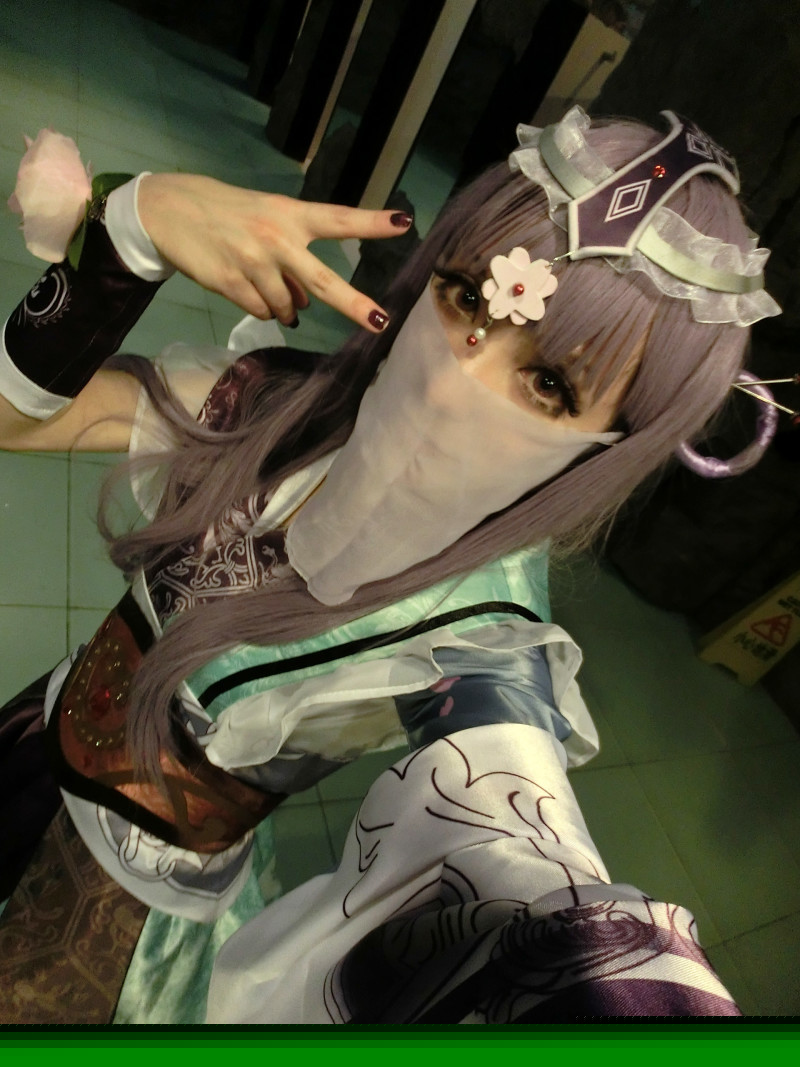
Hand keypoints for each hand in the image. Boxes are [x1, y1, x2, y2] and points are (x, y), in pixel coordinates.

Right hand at [137, 173, 412, 331]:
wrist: (169, 211)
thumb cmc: (228, 213)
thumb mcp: (266, 220)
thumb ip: (293, 257)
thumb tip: (305, 303)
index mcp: (290, 214)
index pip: (338, 219)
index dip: (372, 223)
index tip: (404, 223)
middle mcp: (276, 238)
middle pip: (322, 281)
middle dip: (354, 304)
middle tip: (380, 322)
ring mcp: (253, 263)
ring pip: (287, 306)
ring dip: (284, 306)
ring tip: (263, 282)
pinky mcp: (231, 283)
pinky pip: (261, 311)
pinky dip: (260, 307)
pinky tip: (244, 287)